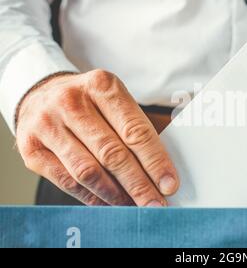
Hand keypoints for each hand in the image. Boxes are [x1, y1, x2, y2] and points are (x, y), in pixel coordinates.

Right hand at [15, 70, 178, 205]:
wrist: (40, 94)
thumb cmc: (88, 101)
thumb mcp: (114, 100)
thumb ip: (136, 130)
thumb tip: (161, 173)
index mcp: (101, 85)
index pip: (135, 131)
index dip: (155, 162)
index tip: (169, 184)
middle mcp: (72, 102)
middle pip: (112, 153)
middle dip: (138, 185)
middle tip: (155, 204)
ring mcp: (47, 125)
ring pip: (88, 171)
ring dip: (116, 195)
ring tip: (134, 207)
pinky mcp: (31, 149)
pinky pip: (67, 181)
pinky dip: (92, 197)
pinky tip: (109, 203)